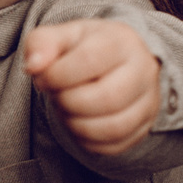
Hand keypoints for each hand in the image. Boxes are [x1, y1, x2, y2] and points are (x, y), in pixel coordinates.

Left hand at [23, 18, 160, 157]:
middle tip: (56, 96)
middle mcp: (143, 71)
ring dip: (77, 124)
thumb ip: (42, 43)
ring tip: (66, 110)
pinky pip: (115, 146)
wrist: (115, 63)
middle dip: (68, 102)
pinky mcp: (143, 127)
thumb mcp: (62, 37)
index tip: (43, 78)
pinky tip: (78, 123)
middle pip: (106, 98)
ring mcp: (148, 101)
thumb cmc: (85, 49)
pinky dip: (88, 140)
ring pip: (114, 127)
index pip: (88, 61)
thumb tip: (34, 66)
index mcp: (121, 41)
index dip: (56, 75)